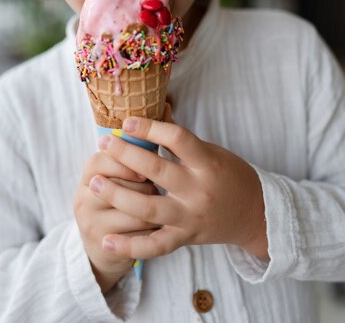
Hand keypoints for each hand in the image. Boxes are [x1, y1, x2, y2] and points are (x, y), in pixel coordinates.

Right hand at [74, 150, 159, 292]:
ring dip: (154, 208)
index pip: (100, 161)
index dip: (125, 161)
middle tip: (155, 189)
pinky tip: (158, 226)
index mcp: (87, 177)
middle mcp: (83, 200)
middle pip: (120, 186)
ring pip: (134, 212)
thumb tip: (153, 136)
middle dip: (145, 187)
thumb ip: (128, 157)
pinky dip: (154, 229)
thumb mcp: (115, 177)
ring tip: (161, 206)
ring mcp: (91, 224)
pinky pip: (139, 236)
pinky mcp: (104, 247)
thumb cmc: (117, 199)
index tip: (143, 169)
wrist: (101, 246)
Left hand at [92, 106, 267, 261]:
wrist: (255, 215)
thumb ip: (181, 135)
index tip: (127, 121)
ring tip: (94, 183)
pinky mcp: (185, 238)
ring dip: (118, 195)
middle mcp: (199, 190)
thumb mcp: (211, 150)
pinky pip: (154, 246)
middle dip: (126, 155)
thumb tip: (160, 103)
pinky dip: (129, 246)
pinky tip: (106, 240)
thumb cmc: (229, 175)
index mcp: (207, 162)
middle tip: (103, 143)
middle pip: (157, 170)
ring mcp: (191, 217)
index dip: (151, 128)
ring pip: (149, 208)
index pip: (177, 139)